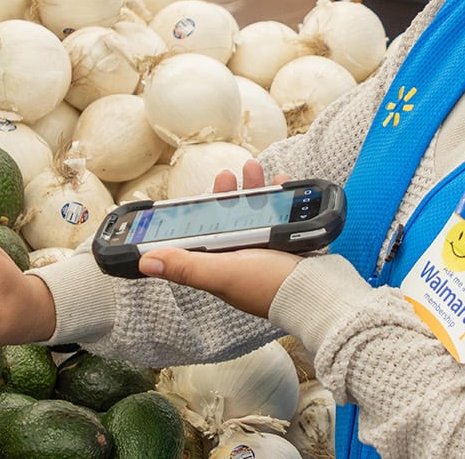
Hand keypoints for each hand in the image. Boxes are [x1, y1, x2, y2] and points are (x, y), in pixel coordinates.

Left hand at [138, 159, 299, 317]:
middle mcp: (242, 259)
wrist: (318, 294)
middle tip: (231, 173)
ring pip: (256, 214)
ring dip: (255, 190)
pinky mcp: (289, 248)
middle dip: (230, 193)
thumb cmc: (268, 287)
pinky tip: (282, 184)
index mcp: (221, 265)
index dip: (204, 208)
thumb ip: (186, 266)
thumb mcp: (222, 273)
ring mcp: (267, 253)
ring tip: (256, 169)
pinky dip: (281, 200)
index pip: (205, 233)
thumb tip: (146, 261)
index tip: (209, 186)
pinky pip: (282, 218)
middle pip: (231, 219)